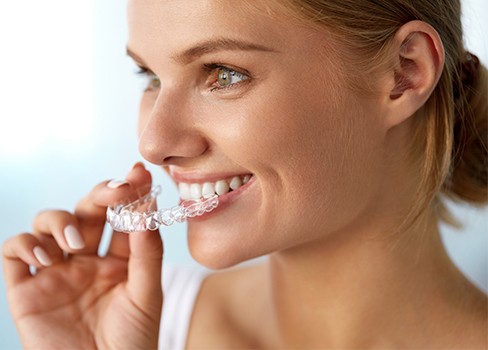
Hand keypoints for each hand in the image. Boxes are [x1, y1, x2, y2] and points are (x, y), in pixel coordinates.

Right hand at [2, 163, 163, 348]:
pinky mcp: (26, 289)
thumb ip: (146, 252)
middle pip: (86, 210)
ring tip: (78, 243)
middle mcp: (86, 260)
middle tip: (115, 192)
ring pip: (48, 223)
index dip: (129, 193)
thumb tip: (147, 207)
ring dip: (61, 221)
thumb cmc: (131, 342)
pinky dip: (26, 243)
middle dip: (100, 194)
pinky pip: (14, 252)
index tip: (139, 173)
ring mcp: (55, 272)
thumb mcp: (147, 294)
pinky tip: (47, 256)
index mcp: (117, 260)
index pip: (121, 216)